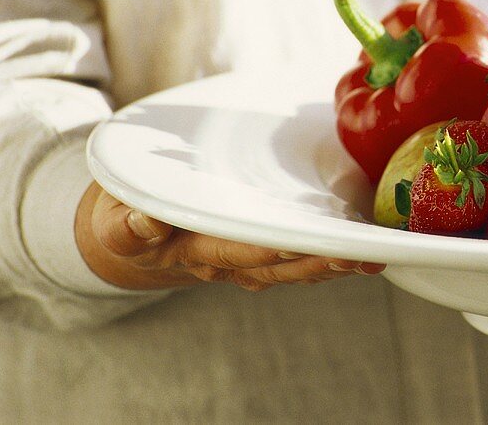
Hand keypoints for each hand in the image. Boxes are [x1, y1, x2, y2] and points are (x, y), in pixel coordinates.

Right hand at [75, 182, 383, 290]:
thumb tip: (145, 223)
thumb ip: (128, 225)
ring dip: (335, 264)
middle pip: (278, 265)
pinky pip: (303, 259)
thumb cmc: (127, 218)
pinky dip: (335, 257)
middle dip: (317, 262)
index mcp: (192, 250)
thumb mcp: (115, 222)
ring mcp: (249, 260)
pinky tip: (367, 252)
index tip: (294, 245)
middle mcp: (228, 261)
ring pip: (298, 267)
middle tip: (355, 256)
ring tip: (372, 258)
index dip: (264, 249)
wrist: (135, 235)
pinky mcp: (266, 251)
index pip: (233, 250)